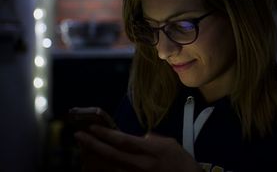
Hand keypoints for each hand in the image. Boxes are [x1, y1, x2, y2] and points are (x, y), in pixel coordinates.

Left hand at [74, 125, 201, 171]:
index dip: (105, 133)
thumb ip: (152, 139)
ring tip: (82, 149)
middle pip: (111, 154)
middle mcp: (139, 165)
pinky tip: (94, 166)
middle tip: (79, 135)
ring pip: (109, 168)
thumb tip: (139, 138)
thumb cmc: (181, 162)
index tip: (92, 127)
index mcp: (149, 151)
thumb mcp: (170, 144)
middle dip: (93, 144)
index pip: (122, 141)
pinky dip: (104, 171)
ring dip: (94, 158)